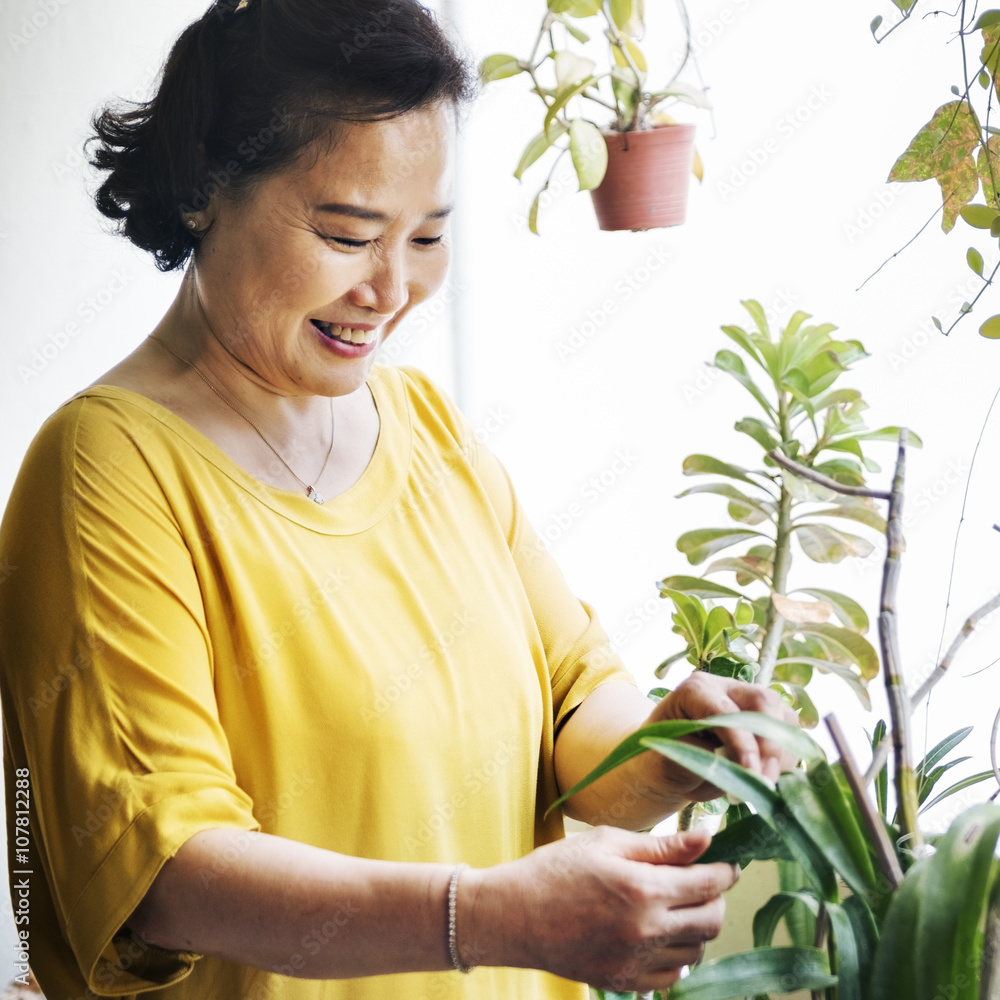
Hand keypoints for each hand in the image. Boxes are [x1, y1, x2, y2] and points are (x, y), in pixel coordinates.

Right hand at [461, 826, 738, 992]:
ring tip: (677, 905)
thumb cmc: (557, 869)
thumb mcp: (607, 843)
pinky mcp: (624, 982)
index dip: (726, 872)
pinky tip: (658, 933)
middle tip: (704, 882)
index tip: (729, 863)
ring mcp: (636, 962)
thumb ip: (661, 846)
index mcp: (643, 889)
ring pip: (696, 950)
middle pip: (711, 921)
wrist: (514, 915)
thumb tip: (706, 838)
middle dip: (716, 899)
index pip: (709, 884)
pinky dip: (676, 955)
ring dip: (696, 926)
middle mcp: (646, 931)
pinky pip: (672, 976)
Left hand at [644, 672, 799, 801]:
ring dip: (782, 754)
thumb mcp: (670, 763)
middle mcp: (726, 688)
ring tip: (765, 784)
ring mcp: (749, 702)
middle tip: (767, 780)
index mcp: (695, 690)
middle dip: (772, 743)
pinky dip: (786, 760)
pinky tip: (770, 779)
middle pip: (765, 701)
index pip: (726, 711)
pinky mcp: (765, 721)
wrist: (662, 765)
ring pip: (783, 718)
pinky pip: (788, 735)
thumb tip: (741, 768)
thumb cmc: (659, 760)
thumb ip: (704, 762)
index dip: (742, 742)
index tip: (751, 773)